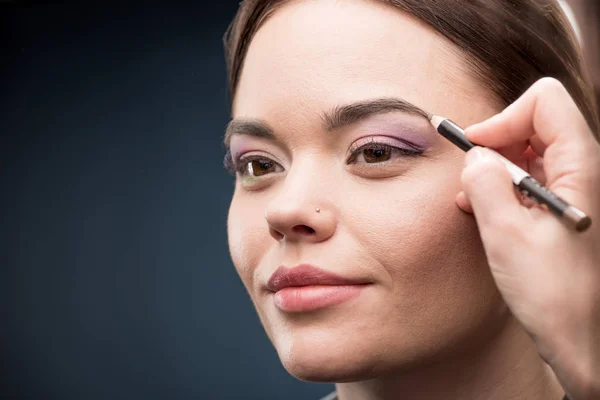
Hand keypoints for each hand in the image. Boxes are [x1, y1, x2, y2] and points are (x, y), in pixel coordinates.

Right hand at [456, 78, 599, 399]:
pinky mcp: (559, 208)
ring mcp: (571, 189)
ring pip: (526, 152)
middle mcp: (581, 171)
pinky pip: (526, 180)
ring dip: (493, 170)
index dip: (504, 118)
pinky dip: (499, 188)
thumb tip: (475, 156)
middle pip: (534, 123)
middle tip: (470, 177)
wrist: (580, 337)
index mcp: (581, 167)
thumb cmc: (554, 293)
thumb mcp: (506, 234)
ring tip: (471, 200)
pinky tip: (481, 211)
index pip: (545, 101)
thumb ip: (484, 184)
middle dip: (495, 144)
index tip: (476, 149)